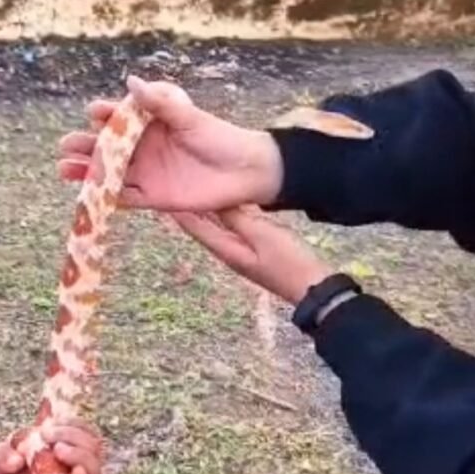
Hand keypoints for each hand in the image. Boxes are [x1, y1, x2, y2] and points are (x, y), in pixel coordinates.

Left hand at [0, 419, 104, 473]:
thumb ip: (1, 454)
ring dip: (80, 455)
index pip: (81, 432)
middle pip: (93, 448)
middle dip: (74, 435)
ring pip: (94, 471)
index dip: (71, 423)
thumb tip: (18, 455)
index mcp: (59, 455)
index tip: (49, 422)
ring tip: (58, 450)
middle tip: (49, 435)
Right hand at [57, 75, 282, 212]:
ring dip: (86, 172)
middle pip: (107, 148)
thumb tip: (131, 82)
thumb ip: (161, 103)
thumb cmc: (220, 138)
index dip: (104, 115)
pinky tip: (88, 195)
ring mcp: (146, 174)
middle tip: (64, 145)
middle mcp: (144, 149)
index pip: (120, 119)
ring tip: (62, 169)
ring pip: (109, 173)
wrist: (244, 172)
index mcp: (151, 125)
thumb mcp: (189, 117)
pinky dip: (107, 197)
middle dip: (85, 146)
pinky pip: (125, 198)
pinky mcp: (153, 197)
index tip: (92, 112)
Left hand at [171, 205, 334, 304]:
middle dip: (188, 209)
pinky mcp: (253, 251)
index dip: (179, 210)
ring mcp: (240, 253)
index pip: (196, 226)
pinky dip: (225, 216)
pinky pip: (232, 229)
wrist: (312, 287)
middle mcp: (228, 252)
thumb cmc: (289, 262)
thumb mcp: (263, 235)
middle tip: (173, 186)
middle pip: (202, 227)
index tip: (162, 192)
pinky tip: (226, 206)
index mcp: (225, 249)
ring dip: (206, 212)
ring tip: (194, 190)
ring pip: (216, 227)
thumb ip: (239, 218)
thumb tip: (216, 201)